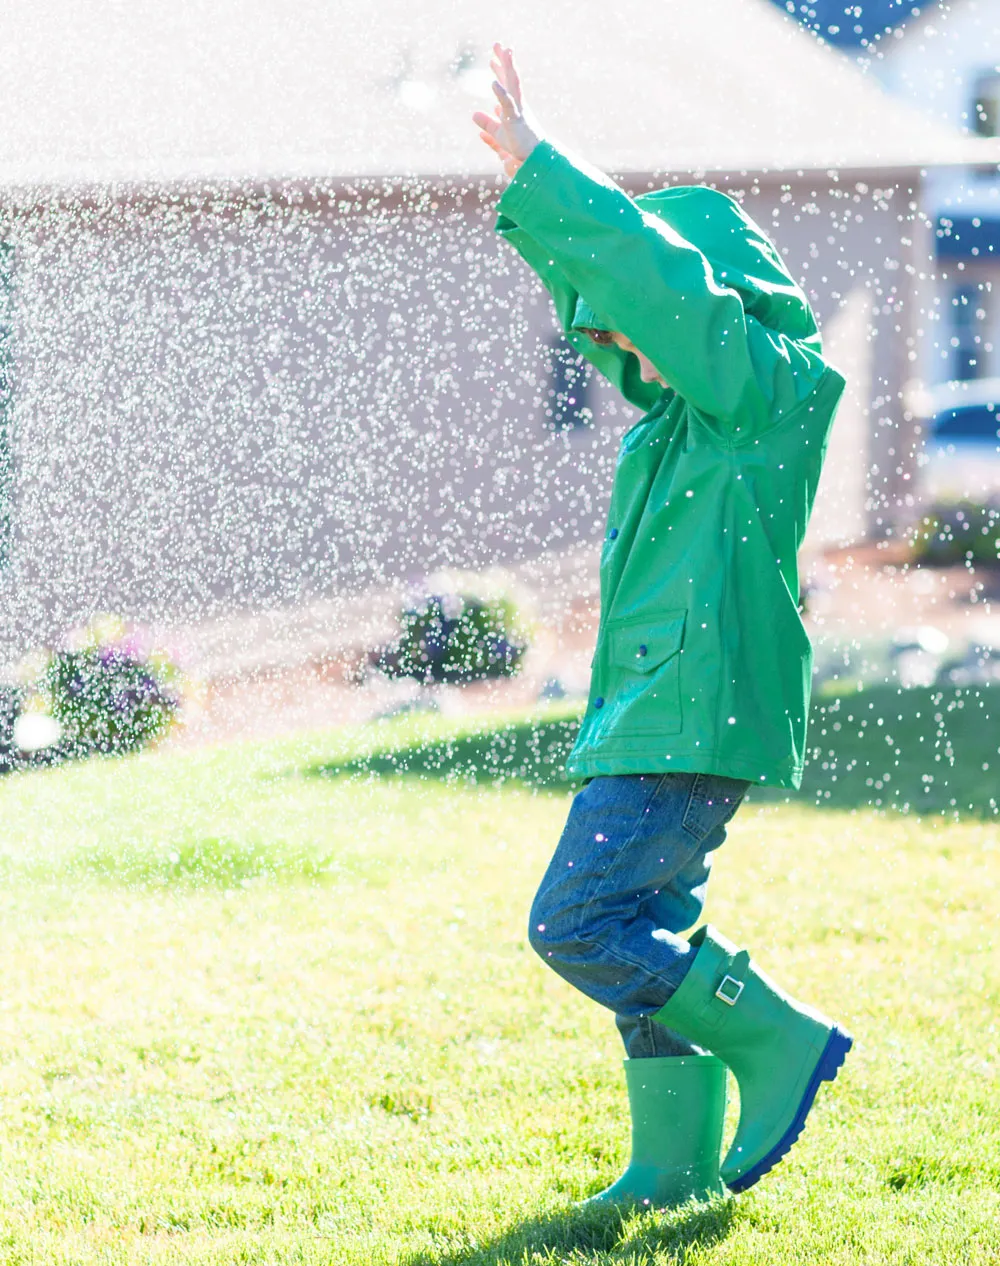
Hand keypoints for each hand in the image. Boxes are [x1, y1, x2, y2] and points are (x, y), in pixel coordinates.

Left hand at [471, 44, 541, 177]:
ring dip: (509, 68)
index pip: (505, 83)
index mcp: (513, 104)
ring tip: (505, 52)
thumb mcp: (498, 133)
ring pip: (513, 84)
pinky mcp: (516, 119)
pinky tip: (493, 83)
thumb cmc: (519, 146)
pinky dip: (501, 93)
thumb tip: (474, 114)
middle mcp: (517, 103)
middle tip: (498, 44)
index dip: (499, 69)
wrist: (533, 158)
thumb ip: (487, 123)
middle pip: (510, 77)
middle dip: (504, 60)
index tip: (493, 57)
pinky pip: (508, 104)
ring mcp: (518, 109)